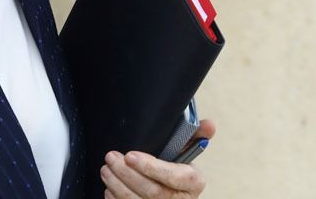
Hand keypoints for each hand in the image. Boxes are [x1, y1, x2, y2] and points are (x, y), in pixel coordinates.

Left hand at [100, 119, 214, 197]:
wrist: (173, 194)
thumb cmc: (176, 171)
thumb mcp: (186, 153)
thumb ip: (194, 136)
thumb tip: (209, 124)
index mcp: (193, 182)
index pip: (173, 177)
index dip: (150, 167)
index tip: (130, 155)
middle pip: (152, 191)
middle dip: (126, 174)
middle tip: (111, 158)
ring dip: (117, 185)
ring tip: (106, 169)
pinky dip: (115, 198)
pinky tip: (109, 187)